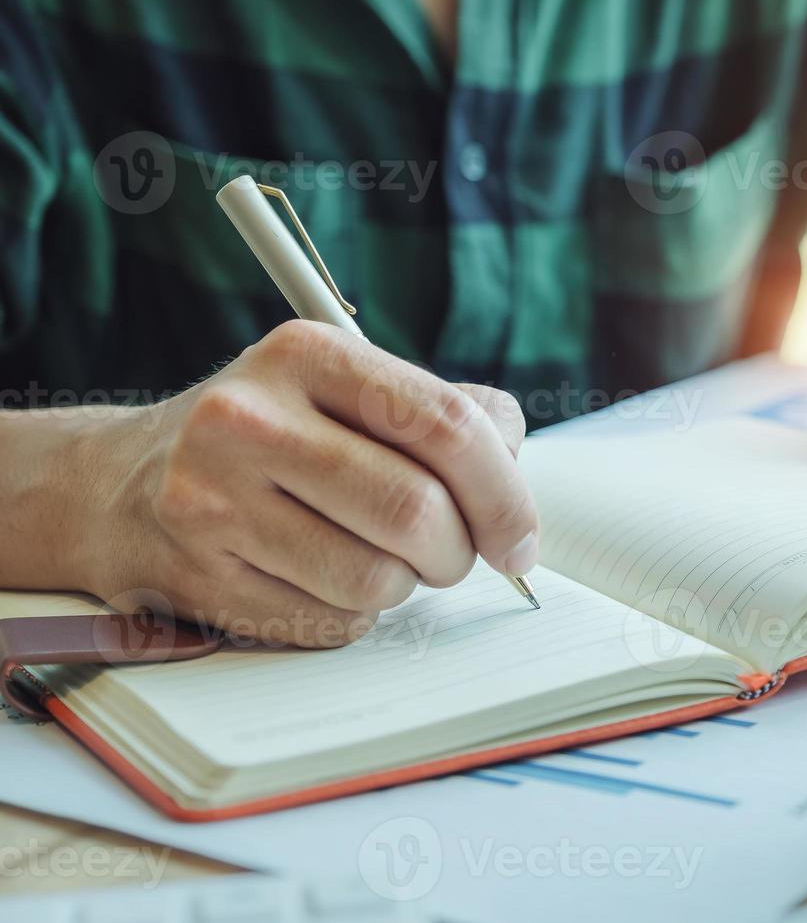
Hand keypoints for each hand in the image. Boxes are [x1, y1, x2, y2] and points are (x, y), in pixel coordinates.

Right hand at [73, 321, 538, 646]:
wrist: (118, 485)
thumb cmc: (270, 437)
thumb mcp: (345, 390)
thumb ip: (445, 415)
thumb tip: (515, 472)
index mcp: (307, 354)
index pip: (445, 424)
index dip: (504, 492)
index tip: (519, 539)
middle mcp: (249, 417)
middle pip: (415, 510)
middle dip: (458, 551)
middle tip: (452, 555)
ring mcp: (212, 498)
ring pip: (376, 578)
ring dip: (403, 584)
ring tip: (378, 558)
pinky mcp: (198, 575)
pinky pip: (329, 621)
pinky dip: (351, 613)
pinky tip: (320, 579)